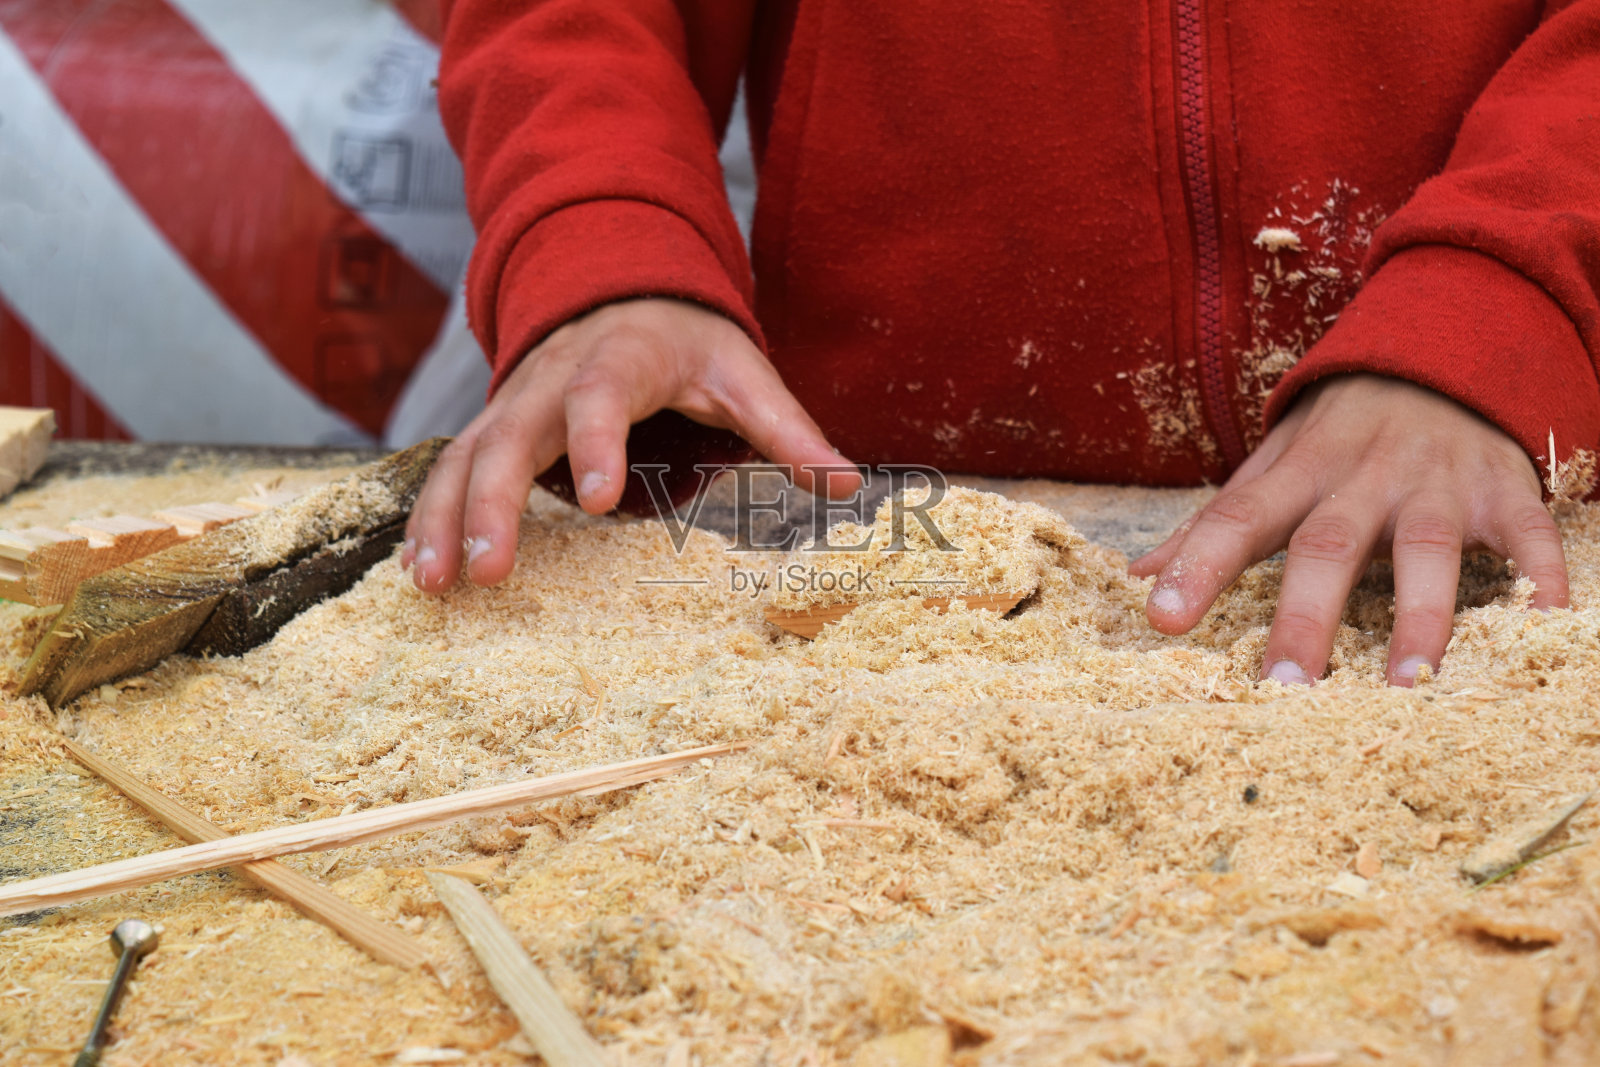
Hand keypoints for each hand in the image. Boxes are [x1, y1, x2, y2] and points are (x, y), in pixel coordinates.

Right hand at [402, 297, 859, 591]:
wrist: (620, 289)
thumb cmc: (688, 341)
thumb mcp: (743, 374)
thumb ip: (788, 429)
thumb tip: (849, 483)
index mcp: (619, 359)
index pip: (600, 398)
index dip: (593, 444)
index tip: (595, 501)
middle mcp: (550, 379)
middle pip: (508, 436)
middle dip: (492, 505)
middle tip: (490, 573)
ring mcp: (512, 403)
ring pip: (463, 457)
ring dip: (443, 519)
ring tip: (434, 585)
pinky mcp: (492, 428)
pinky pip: (451, 470)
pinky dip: (432, 517)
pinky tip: (422, 572)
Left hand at [1129, 373, 1567, 685]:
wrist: (1439, 352)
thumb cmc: (1341, 432)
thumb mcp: (1272, 462)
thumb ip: (1214, 522)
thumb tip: (1136, 577)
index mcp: (1297, 472)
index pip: (1235, 518)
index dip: (1197, 565)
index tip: (1161, 617)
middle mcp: (1363, 477)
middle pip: (1327, 545)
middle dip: (1304, 616)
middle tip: (1284, 686)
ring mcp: (1437, 484)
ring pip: (1426, 551)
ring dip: (1417, 618)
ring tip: (1402, 684)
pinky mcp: (1504, 493)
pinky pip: (1526, 539)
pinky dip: (1535, 580)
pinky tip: (1536, 623)